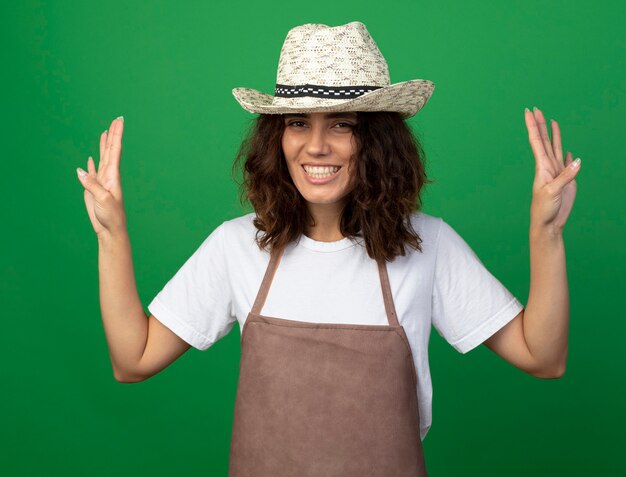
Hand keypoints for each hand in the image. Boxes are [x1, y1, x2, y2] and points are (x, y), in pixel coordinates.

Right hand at [76, 116, 127, 237]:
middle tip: (116, 120)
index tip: (119, 121)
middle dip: (113, 135)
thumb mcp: (103, 200)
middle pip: (110, 150)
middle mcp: (108, 176)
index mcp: (113, 176)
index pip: (115, 150)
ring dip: (104, 145)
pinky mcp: (94, 189)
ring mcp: (101, 182)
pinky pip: (92, 172)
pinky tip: (91, 158)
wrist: (109, 230)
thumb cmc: (111, 216)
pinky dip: (92, 164)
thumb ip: (92, 185)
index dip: (116, 135)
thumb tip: (81, 170)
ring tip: (105, 133)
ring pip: (102, 159)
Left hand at [524, 107, 579, 233]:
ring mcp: (557, 173)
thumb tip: (577, 160)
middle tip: (536, 109)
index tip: (528, 111)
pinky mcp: (566, 181)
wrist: (548, 223)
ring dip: (554, 135)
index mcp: (542, 167)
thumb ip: (565, 176)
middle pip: (545, 140)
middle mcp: (548, 166)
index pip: (536, 141)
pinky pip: (568, 164)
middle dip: (540, 125)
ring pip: (556, 148)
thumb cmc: (545, 209)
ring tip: (552, 122)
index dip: (533, 126)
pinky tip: (569, 152)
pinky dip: (568, 156)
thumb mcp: (553, 192)